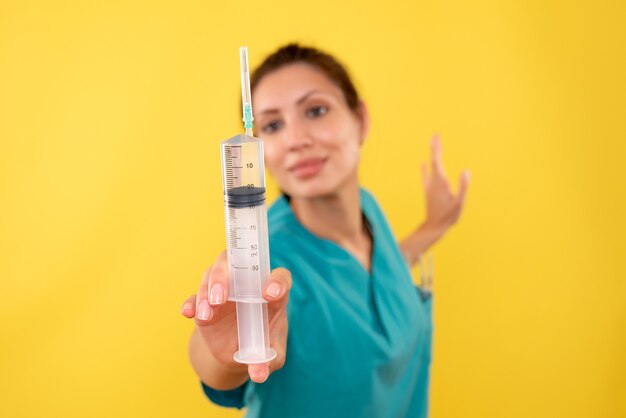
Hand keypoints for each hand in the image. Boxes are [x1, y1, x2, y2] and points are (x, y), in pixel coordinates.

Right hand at [181, 251, 291, 383]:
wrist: (237, 352)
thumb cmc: (262, 345)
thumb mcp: (272, 355)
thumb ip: (269, 361)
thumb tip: (258, 374)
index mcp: (272, 293)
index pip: (280, 277)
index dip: (277, 281)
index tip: (270, 294)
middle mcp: (248, 284)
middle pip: (238, 264)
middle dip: (226, 276)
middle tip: (222, 297)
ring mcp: (225, 290)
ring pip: (213, 274)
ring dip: (208, 289)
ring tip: (208, 310)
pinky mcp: (205, 303)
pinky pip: (195, 297)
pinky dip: (191, 304)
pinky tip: (189, 314)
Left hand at [421, 134, 469, 231]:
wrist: (434, 227)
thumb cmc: (449, 216)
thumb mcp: (460, 203)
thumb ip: (463, 187)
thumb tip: (466, 171)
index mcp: (441, 183)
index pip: (437, 162)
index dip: (436, 149)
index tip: (436, 138)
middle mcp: (433, 183)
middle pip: (433, 161)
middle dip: (434, 148)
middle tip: (435, 135)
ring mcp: (429, 187)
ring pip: (430, 167)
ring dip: (432, 155)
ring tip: (432, 145)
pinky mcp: (428, 191)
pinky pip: (426, 177)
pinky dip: (425, 169)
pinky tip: (423, 163)